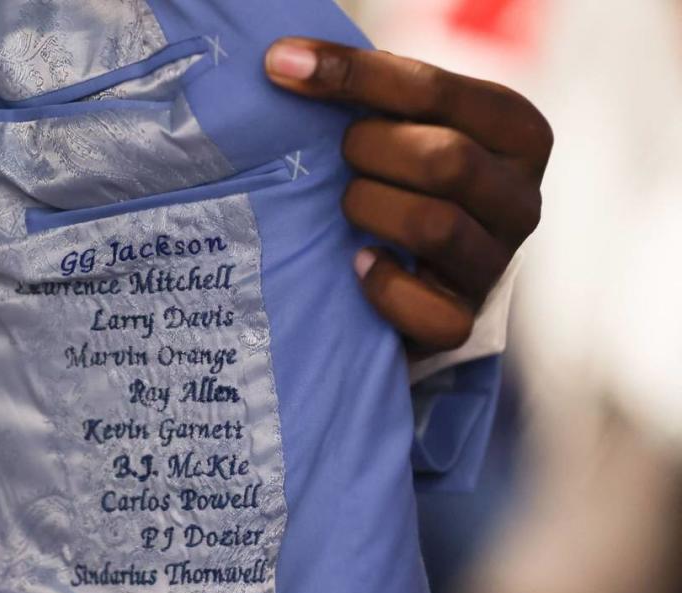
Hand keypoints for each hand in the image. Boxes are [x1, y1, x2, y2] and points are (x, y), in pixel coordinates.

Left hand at [265, 38, 552, 352]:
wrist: (421, 274)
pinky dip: (383, 286)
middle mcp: (521, 198)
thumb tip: (284, 60)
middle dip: (370, 152)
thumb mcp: (403, 127)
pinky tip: (359, 263)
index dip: (357, 76)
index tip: (285, 65)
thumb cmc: (406, 183)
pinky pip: (428, 309)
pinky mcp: (464, 320)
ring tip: (349, 205)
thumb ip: (368, 92)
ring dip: (370, 209)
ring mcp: (496, 264)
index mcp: (517, 133)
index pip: (437, 92)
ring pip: (435, 226)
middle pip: (445, 160)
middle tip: (343, 157)